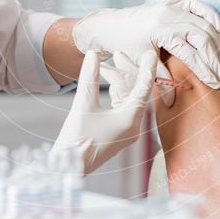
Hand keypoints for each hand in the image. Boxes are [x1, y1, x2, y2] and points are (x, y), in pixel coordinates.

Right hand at [53, 50, 154, 173]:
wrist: (69, 166)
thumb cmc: (77, 138)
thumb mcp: (83, 102)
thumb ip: (89, 76)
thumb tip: (92, 54)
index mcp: (131, 119)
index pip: (144, 88)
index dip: (146, 68)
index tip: (150, 53)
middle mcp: (134, 126)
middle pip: (136, 92)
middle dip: (128, 72)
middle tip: (121, 54)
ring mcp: (127, 130)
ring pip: (128, 99)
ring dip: (119, 82)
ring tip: (110, 64)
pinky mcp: (119, 133)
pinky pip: (122, 107)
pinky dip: (116, 94)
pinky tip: (108, 81)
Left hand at [72, 0, 219, 89]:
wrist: (108, 26)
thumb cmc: (123, 46)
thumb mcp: (141, 63)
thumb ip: (159, 80)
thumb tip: (174, 103)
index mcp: (161, 31)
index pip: (191, 53)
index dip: (205, 70)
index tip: (215, 83)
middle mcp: (168, 16)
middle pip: (203, 37)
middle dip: (215, 58)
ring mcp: (171, 7)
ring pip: (204, 22)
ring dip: (217, 41)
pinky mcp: (171, 3)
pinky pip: (196, 4)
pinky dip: (210, 14)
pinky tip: (219, 28)